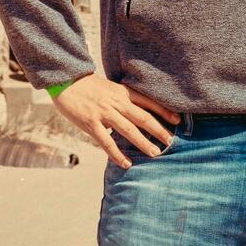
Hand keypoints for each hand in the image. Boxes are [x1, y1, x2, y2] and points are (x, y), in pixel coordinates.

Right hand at [51, 75, 180, 169]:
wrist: (67, 81)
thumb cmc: (90, 87)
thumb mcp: (112, 88)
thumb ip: (124, 100)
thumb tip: (137, 116)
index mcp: (123, 93)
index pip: (148, 102)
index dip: (164, 111)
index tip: (178, 120)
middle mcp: (117, 102)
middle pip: (143, 117)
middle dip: (159, 129)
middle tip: (171, 141)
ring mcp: (104, 113)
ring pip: (128, 130)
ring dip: (143, 142)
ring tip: (155, 153)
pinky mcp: (91, 123)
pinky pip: (106, 142)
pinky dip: (117, 154)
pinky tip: (127, 163)